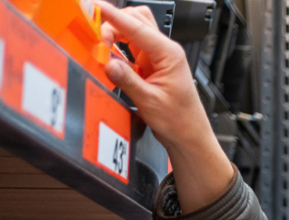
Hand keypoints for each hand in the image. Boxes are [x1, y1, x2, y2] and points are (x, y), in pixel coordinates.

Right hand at [97, 2, 233, 211]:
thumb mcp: (150, 102)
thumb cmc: (180, 122)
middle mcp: (165, 52)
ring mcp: (158, 59)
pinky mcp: (151, 68)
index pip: (138, 27)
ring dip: (117, 35)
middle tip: (99, 38)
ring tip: (103, 48)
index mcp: (169, 55)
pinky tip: (111, 58)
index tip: (98, 7)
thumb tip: (108, 63)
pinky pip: (132, 50)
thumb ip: (127, 80)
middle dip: (115, 24)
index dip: (115, 16)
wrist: (190, 138)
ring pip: (133, 33)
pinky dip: (119, 50)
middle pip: (136, 20)